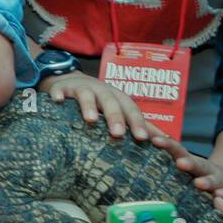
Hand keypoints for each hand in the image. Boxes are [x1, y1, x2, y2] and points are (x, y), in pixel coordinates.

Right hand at [40, 70, 156, 139]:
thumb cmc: (100, 101)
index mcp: (118, 98)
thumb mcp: (119, 109)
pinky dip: (58, 95)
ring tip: (90, 120)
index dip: (136, 122)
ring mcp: (81, 89)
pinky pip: (59, 91)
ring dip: (89, 106)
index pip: (130, 110)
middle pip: (111, 102)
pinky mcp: (62, 88)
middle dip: (114, 117)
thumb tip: (165, 141)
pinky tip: (57, 102)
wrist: (72, 81)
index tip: (143, 139)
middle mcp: (102, 91)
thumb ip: (138, 123)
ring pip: (87, 96)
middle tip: (117, 134)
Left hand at [150, 134, 222, 204]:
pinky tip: (221, 198)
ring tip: (199, 184)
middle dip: (189, 163)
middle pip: (197, 164)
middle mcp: (206, 170)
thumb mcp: (185, 167)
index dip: (168, 145)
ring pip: (213, 180)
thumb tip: (140, 143)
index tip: (155, 141)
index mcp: (191, 162)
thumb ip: (164, 161)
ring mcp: (219, 182)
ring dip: (207, 182)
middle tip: (180, 163)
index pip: (178, 151)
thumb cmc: (199, 177)